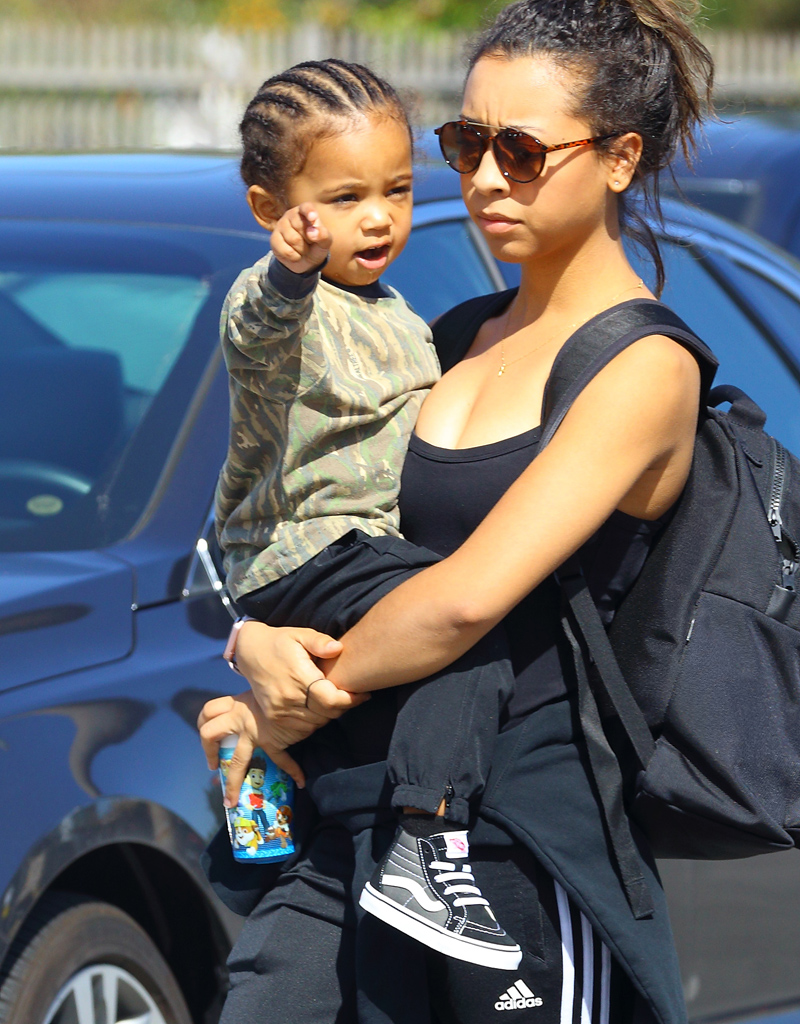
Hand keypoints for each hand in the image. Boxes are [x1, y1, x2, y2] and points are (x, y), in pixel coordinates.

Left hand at [198, 690, 314, 805]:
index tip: (206, 732)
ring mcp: (255, 731)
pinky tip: (301, 780)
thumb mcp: (264, 687)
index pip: (209, 710)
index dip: (203, 722)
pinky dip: (293, 770)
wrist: (302, 686)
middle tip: (213, 764)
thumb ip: (257, 695)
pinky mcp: (273, 741)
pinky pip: (282, 760)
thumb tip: (259, 699)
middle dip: (207, 751)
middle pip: (208, 733)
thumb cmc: (284, 682)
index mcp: (238, 702)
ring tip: (231, 799)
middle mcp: (241, 717)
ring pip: (236, 760)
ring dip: (233, 782)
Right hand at [234, 620, 364, 723]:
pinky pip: (303, 728)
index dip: (350, 700)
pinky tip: (319, 708)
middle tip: (353, 696)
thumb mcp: (299, 634)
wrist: (250, 651)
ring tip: (335, 700)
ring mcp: (279, 710)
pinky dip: (316, 721)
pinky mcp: (274, 717)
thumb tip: (338, 648)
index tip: (363, 694)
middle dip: (343, 707)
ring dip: (330, 715)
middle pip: (326, 714)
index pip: (330, 699)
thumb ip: (319, 641)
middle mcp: (288, 697)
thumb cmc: (280, 641)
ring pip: (316, 723)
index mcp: (298, 677)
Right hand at [271, 202, 331, 274]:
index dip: (309, 212)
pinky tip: (295, 255)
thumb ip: (323, 235)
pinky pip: (286, 250)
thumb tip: (313, 233)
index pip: (306, 207)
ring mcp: (280, 225)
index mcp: (305, 211)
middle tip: (310, 242)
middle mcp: (291, 214)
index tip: (313, 218)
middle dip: (309, 240)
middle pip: (300, 227)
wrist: (305, 261)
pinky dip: (294, 257)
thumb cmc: (315, 246)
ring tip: (303, 249)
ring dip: (302, 250)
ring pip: (294, 240)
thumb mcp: (325, 242)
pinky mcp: (274, 239)